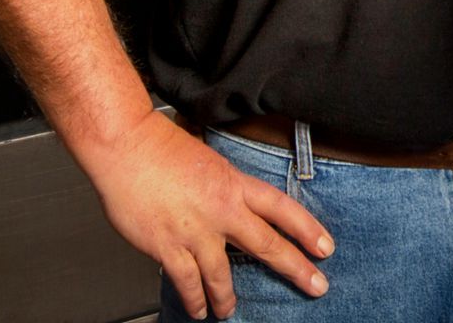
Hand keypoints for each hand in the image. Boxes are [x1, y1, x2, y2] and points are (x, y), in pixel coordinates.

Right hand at [74, 110, 332, 319]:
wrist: (126, 146)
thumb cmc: (161, 147)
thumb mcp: (210, 163)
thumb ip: (225, 189)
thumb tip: (234, 207)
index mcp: (234, 184)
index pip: (283, 208)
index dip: (307, 229)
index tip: (326, 248)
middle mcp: (220, 209)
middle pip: (266, 244)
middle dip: (295, 268)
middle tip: (316, 285)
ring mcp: (194, 230)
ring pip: (222, 273)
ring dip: (228, 297)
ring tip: (231, 312)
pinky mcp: (166, 245)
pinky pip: (186, 280)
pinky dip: (193, 298)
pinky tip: (198, 310)